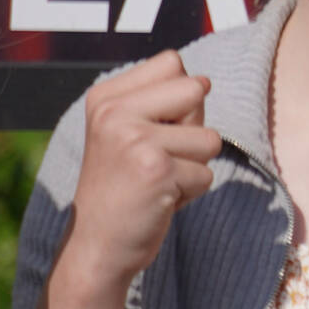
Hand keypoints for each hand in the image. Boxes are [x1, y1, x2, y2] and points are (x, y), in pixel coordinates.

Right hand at [63, 53, 220, 288]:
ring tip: (156, 180)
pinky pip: (207, 174)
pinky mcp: (157, 170)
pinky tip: (157, 199)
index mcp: (104, 97)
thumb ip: (164, 100)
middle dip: (192, 129)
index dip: (179, 99)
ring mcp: (134, 139)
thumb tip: (205, 82)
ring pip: (210, 138)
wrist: (97, 245)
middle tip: (156, 158)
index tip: (149, 131)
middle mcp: (113, 112)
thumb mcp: (130, 131)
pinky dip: (190, 192)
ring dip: (193, 166)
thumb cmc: (125, 186)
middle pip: (197, 90)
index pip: (173, 63)